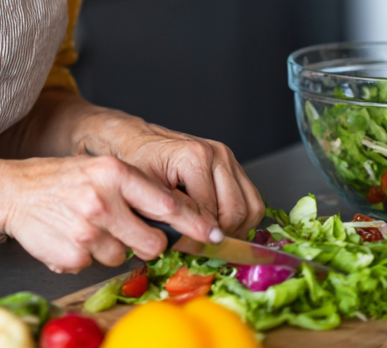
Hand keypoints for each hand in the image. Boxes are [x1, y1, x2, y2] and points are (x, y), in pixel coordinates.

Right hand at [0, 153, 223, 273]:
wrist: (13, 192)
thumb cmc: (61, 181)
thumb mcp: (101, 170)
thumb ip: (135, 189)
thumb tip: (178, 216)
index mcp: (113, 172)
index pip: (167, 203)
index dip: (195, 223)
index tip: (216, 234)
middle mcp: (103, 199)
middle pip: (153, 242)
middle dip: (147, 243)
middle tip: (127, 231)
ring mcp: (88, 229)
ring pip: (124, 256)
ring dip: (111, 248)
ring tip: (87, 227)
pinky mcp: (74, 255)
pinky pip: (97, 266)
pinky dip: (88, 256)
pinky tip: (72, 237)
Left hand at [80, 112, 264, 238]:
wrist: (135, 139)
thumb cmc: (136, 161)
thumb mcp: (146, 190)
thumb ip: (172, 214)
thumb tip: (196, 240)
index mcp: (195, 157)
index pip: (214, 214)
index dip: (202, 237)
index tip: (191, 247)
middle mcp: (216, 154)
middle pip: (237, 213)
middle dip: (220, 233)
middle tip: (201, 241)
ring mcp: (228, 157)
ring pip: (251, 208)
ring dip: (235, 227)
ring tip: (209, 232)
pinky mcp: (233, 164)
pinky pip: (251, 200)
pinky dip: (241, 217)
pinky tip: (218, 220)